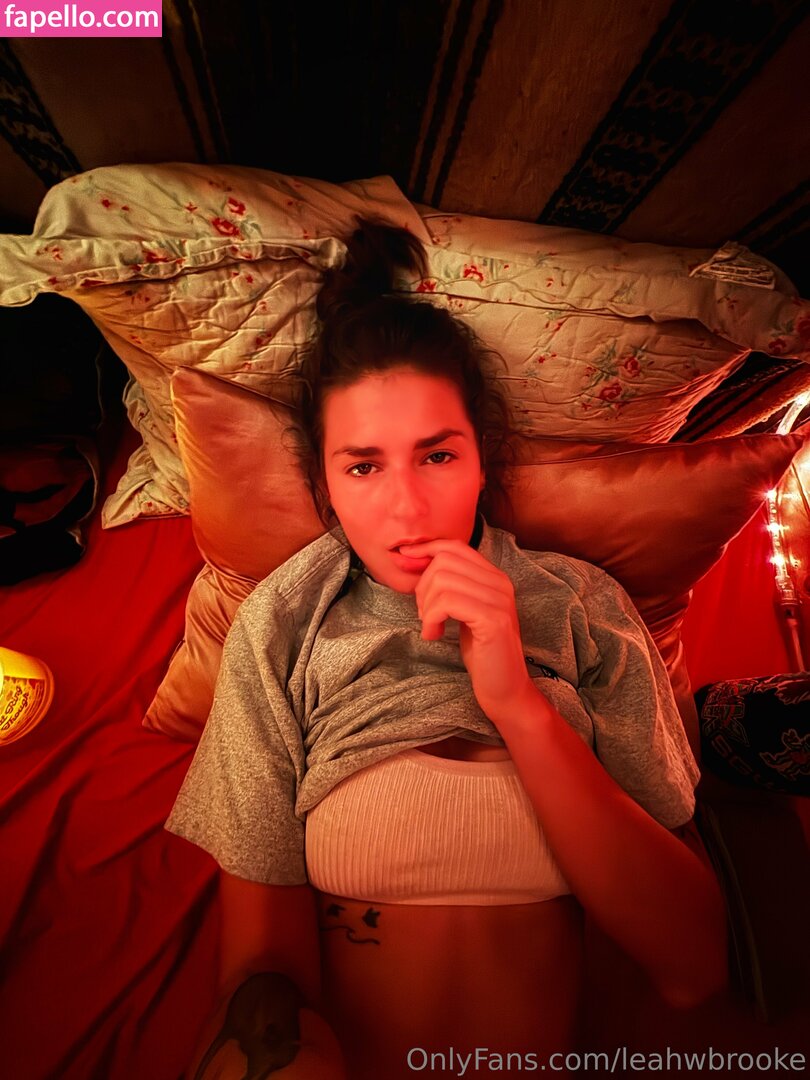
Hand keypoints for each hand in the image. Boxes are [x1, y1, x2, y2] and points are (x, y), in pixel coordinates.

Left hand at [404, 538, 534, 723]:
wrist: (505, 688)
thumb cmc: (481, 651)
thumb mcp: (463, 611)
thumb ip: (449, 586)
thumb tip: (414, 559)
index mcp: (494, 577)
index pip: (455, 546)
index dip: (426, 550)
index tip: (405, 560)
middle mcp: (500, 582)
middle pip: (444, 561)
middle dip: (423, 587)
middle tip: (427, 615)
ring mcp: (499, 600)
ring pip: (442, 580)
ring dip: (426, 606)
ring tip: (432, 627)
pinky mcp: (493, 620)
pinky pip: (448, 602)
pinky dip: (431, 618)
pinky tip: (435, 635)